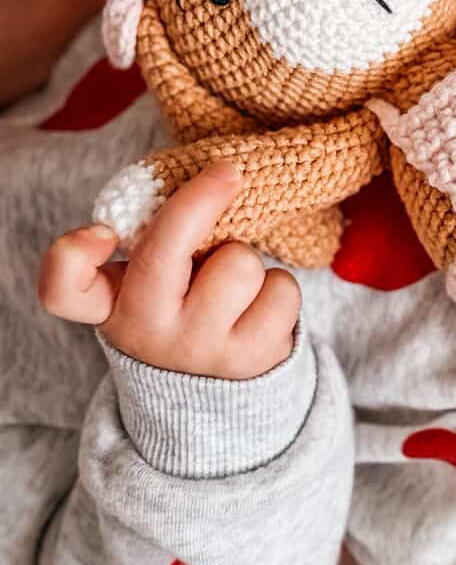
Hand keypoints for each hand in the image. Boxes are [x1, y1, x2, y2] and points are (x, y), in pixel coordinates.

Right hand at [39, 162, 300, 380]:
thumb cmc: (182, 304)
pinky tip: (260, 307)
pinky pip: (281, 291)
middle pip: (168, 250)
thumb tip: (210, 179)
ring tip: (236, 282)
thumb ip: (155, 236)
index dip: (74, 254)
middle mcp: (146, 331)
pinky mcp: (250, 360)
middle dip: (204, 200)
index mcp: (110, 304)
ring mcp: (198, 349)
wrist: (214, 389)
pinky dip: (278, 288)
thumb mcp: (150, 278)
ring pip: (240, 263)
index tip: (102, 231)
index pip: (65, 288)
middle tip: (228, 174)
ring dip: (248, 259)